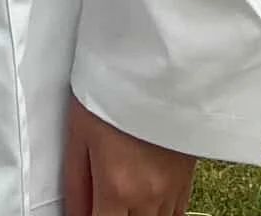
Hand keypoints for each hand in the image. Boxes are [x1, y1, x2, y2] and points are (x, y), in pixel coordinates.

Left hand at [63, 93, 196, 215]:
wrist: (156, 59)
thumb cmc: (113, 89)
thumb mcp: (79, 134)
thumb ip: (75, 184)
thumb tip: (72, 214)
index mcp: (117, 187)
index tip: (85, 210)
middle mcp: (148, 196)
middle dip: (113, 215)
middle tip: (104, 199)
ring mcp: (172, 190)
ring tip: (122, 194)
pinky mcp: (188, 178)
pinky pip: (175, 213)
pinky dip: (158, 212)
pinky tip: (144, 198)